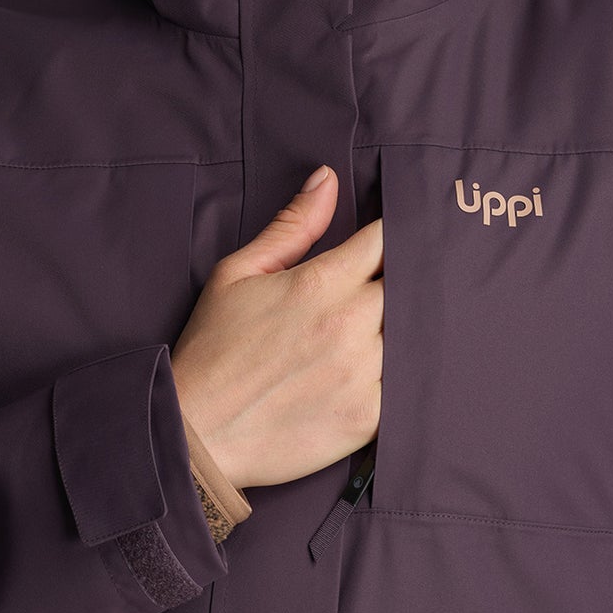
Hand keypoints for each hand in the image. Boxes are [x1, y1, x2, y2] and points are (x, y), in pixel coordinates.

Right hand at [171, 165, 383, 490]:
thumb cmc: (214, 348)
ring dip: (409, 323)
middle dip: (406, 276)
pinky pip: (408, 384)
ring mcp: (362, 374)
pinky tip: (389, 366)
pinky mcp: (367, 418)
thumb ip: (292, 225)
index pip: (385, 241)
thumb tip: (329, 179)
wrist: (198, 433)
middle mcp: (348, 325)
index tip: (397, 236)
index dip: (396, 233)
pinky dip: (405, 372)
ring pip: (414, 332)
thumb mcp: (239, 272)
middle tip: (398, 280)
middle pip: (409, 285)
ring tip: (396, 322)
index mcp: (319, 284)